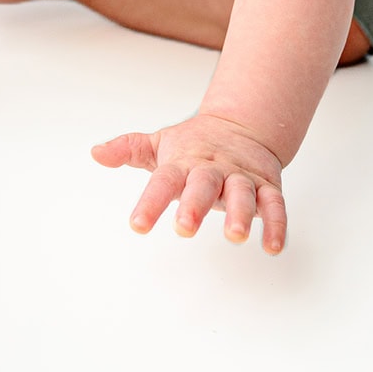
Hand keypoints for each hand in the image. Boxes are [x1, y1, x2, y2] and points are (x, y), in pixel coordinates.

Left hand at [91, 111, 287, 253]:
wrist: (242, 125)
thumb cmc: (195, 144)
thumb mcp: (161, 145)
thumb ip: (129, 149)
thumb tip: (96, 152)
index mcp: (184, 163)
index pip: (164, 181)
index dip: (151, 203)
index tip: (138, 226)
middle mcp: (213, 169)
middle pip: (204, 185)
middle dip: (195, 205)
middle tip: (184, 227)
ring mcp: (241, 177)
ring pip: (243, 193)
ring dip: (241, 214)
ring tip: (236, 236)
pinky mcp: (267, 186)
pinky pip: (274, 204)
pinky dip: (276, 224)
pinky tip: (273, 246)